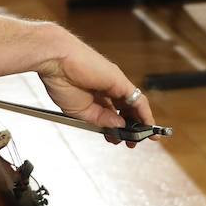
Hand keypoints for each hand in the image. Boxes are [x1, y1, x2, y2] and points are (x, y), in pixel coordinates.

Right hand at [38, 32, 155, 145]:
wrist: (57, 62)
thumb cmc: (61, 81)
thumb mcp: (80, 112)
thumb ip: (101, 120)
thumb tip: (119, 125)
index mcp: (95, 96)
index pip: (112, 114)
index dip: (116, 129)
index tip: (119, 140)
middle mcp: (107, 90)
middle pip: (125, 111)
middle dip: (130, 128)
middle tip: (131, 143)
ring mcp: (115, 85)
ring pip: (134, 105)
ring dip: (140, 123)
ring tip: (142, 138)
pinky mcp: (121, 81)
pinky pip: (138, 99)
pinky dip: (145, 114)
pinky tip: (148, 126)